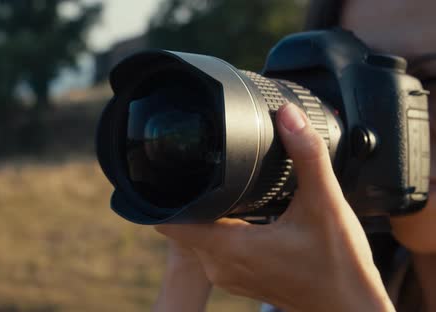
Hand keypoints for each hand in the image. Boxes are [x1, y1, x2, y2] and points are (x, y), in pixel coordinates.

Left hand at [155, 104, 394, 311]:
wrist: (351, 308)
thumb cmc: (339, 266)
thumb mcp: (326, 204)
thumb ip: (306, 156)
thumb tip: (288, 116)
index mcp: (230, 247)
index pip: (170, 223)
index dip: (163, 196)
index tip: (168, 171)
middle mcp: (221, 266)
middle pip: (183, 225)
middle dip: (189, 198)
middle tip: (206, 170)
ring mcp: (228, 276)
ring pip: (198, 238)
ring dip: (205, 214)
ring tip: (223, 188)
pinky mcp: (239, 280)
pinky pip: (214, 249)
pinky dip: (220, 229)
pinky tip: (240, 212)